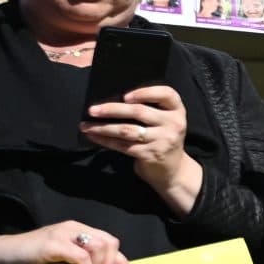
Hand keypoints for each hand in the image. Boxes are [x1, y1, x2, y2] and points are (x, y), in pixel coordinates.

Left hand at [85, 83, 200, 211]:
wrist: (173, 171)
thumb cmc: (163, 140)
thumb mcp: (165, 122)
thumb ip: (151, 110)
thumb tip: (113, 101)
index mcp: (177, 111)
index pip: (167, 94)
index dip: (145, 92)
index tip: (125, 96)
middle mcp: (173, 124)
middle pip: (139, 111)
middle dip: (112, 110)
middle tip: (92, 110)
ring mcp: (163, 140)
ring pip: (127, 130)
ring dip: (103, 127)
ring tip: (86, 125)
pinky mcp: (150, 154)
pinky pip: (122, 145)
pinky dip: (105, 141)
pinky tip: (94, 137)